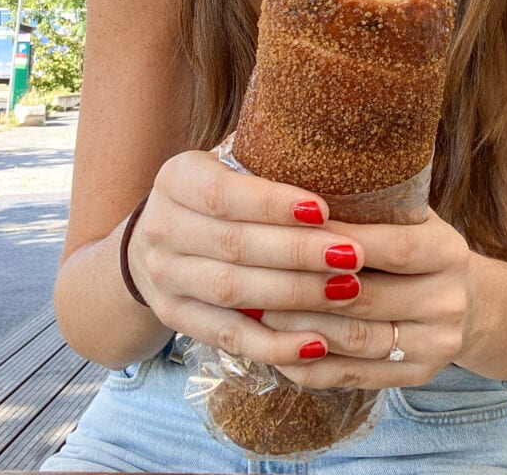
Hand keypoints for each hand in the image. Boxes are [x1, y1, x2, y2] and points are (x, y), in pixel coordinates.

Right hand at [125, 150, 367, 364]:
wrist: (154, 239)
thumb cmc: (218, 195)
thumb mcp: (227, 166)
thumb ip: (266, 166)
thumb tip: (336, 163)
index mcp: (176, 179)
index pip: (223, 194)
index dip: (273, 204)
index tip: (323, 209)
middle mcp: (162, 227)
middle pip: (234, 245)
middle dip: (298, 252)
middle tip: (352, 255)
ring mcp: (164, 276)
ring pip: (232, 291)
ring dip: (294, 294)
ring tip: (346, 290)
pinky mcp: (176, 316)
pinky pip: (227, 336)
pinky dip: (272, 344)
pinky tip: (316, 343)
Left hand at [263, 210, 472, 388]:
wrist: (470, 304)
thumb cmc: (420, 248)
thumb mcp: (412, 219)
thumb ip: (373, 207)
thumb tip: (302, 194)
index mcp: (447, 252)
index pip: (393, 247)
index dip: (340, 241)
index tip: (291, 229)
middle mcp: (447, 301)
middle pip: (368, 299)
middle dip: (308, 289)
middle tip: (260, 278)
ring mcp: (435, 344)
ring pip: (357, 342)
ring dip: (303, 330)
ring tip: (259, 315)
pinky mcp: (417, 376)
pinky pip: (354, 377)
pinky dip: (313, 367)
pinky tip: (280, 350)